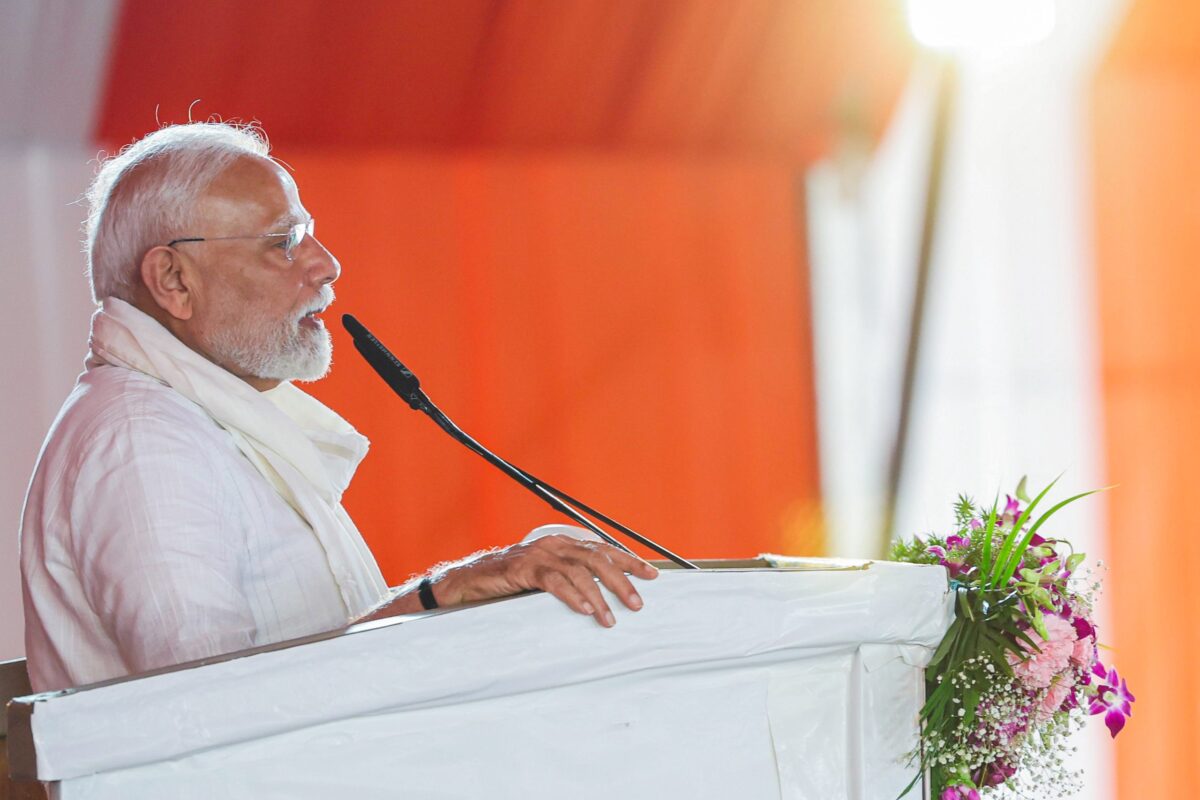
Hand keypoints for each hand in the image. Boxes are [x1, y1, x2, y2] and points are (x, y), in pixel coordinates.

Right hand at [431, 534, 657, 626]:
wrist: (470, 580)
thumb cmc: (511, 582)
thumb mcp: (546, 578)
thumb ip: (570, 580)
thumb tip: (603, 598)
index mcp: (563, 544)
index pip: (603, 549)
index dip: (628, 560)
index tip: (652, 575)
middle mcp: (554, 544)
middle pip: (596, 559)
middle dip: (621, 580)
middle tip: (638, 603)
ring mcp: (538, 554)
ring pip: (578, 571)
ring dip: (599, 596)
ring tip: (611, 618)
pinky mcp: (522, 569)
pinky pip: (553, 581)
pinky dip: (571, 595)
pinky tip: (584, 609)